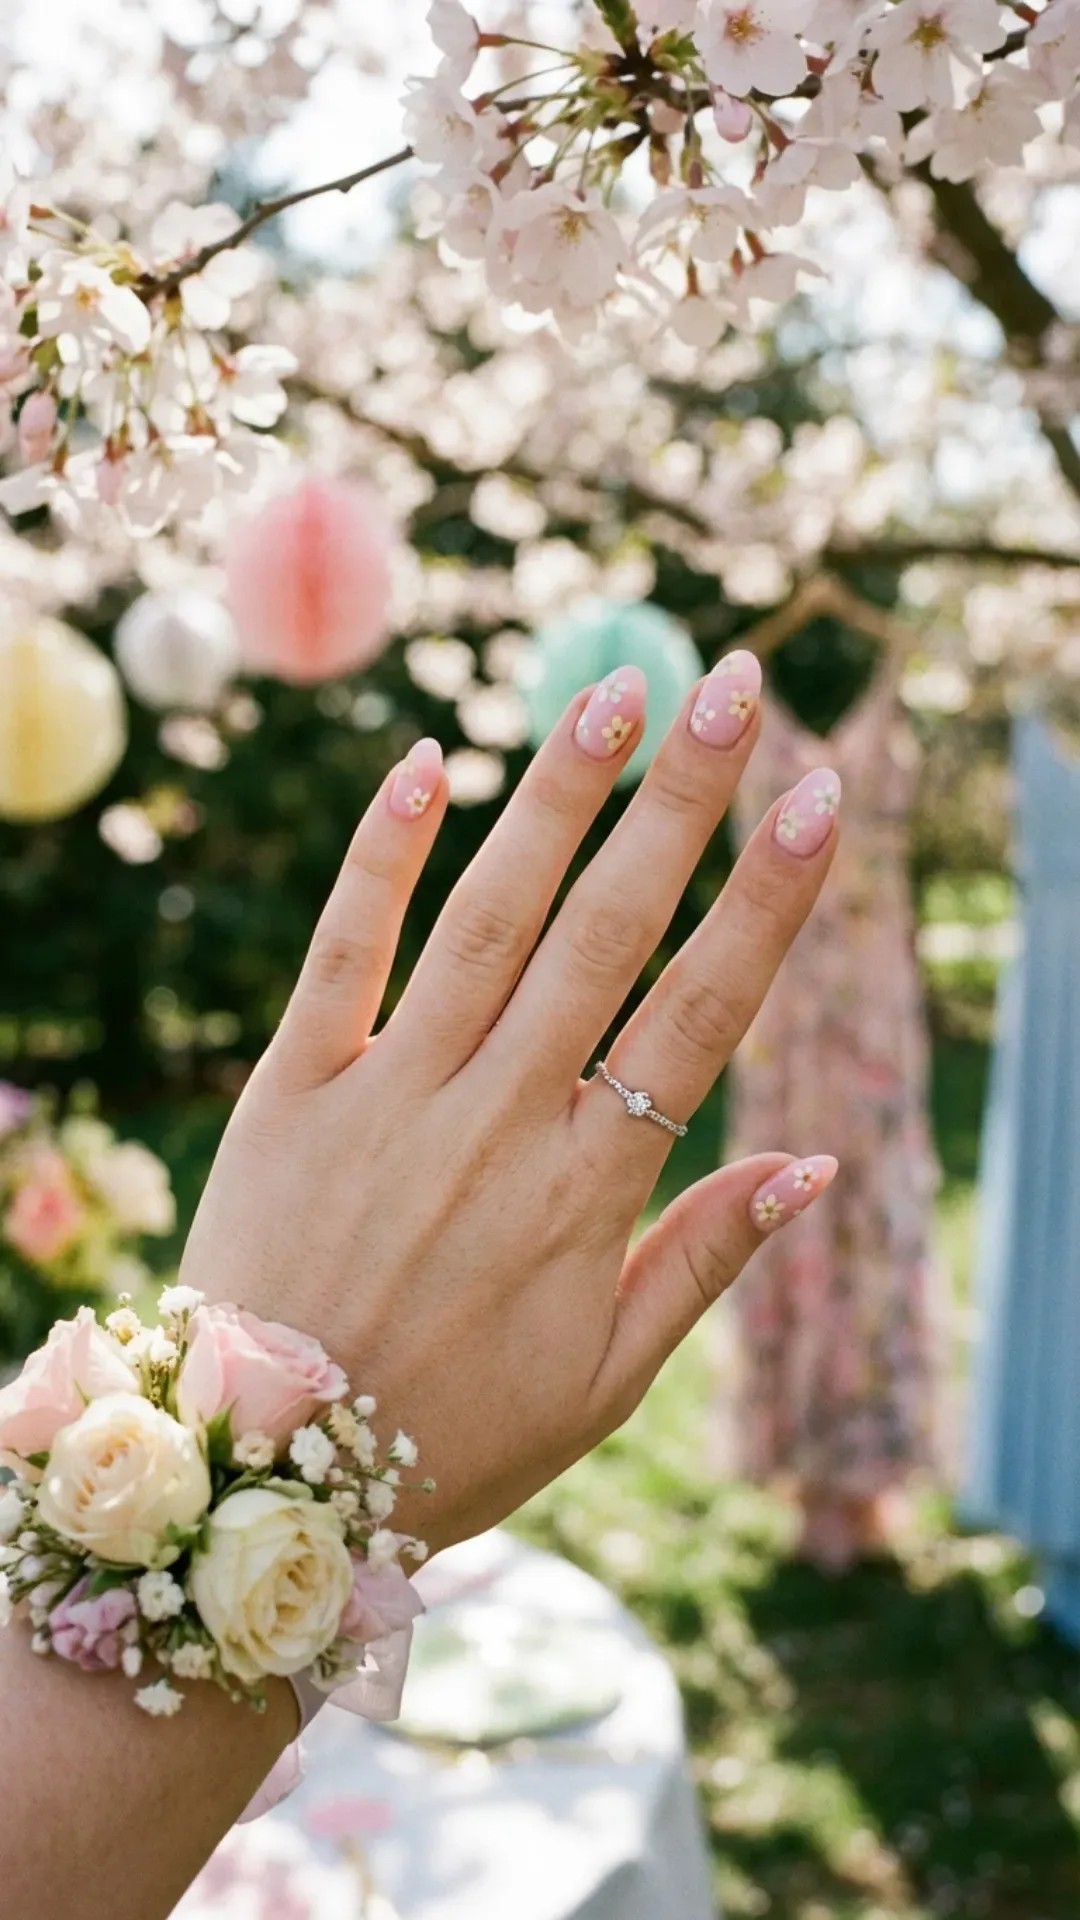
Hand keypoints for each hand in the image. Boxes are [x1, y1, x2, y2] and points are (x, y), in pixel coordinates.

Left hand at [180, 654, 839, 1553]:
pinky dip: (382, 856)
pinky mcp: (292, 1086)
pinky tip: (425, 763)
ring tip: (615, 694)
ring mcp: (391, 1093)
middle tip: (732, 684)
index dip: (766, 901)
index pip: (700, 1013)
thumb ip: (705, 1259)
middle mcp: (497, 1120)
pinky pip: (343, 951)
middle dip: (680, 802)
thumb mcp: (605, 1379)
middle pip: (608, 932)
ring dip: (556, 798)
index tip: (817, 798)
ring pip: (489, 918)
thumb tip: (815, 1163)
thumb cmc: (453, 1434)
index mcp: (586, 1191)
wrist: (263, 1477)